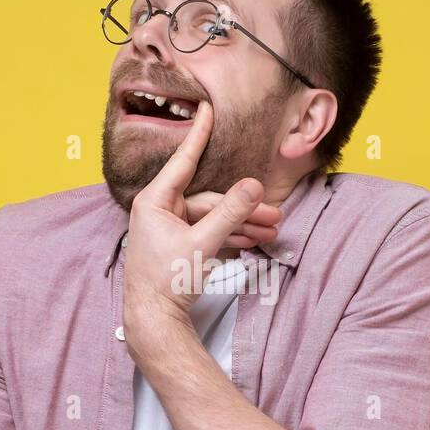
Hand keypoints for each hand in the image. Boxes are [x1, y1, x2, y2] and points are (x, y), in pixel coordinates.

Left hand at [123, 100, 275, 344]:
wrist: (154, 320)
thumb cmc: (167, 281)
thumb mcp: (203, 244)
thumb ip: (229, 213)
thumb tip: (253, 185)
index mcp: (155, 201)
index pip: (183, 160)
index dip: (199, 134)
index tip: (207, 108)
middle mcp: (160, 210)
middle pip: (209, 199)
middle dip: (243, 208)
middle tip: (274, 215)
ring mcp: (169, 228)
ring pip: (213, 217)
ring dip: (242, 224)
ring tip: (271, 232)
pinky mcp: (178, 244)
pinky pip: (208, 232)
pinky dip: (230, 236)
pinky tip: (252, 241)